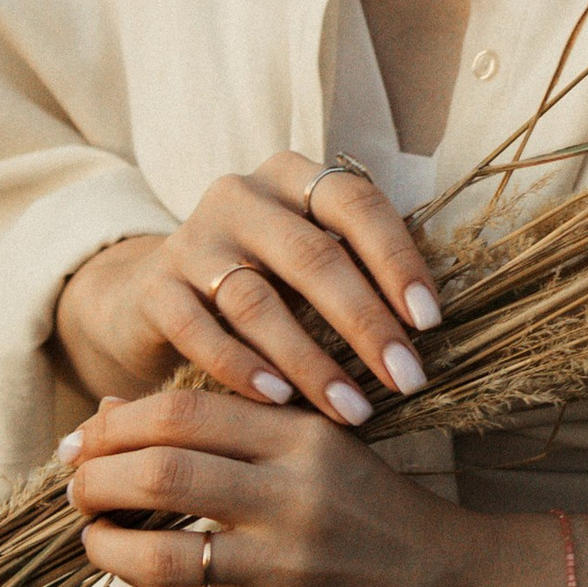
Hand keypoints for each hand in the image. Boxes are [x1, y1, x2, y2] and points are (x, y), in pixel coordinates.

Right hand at [51, 153, 442, 422]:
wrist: (154, 299)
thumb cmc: (264, 284)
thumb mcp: (310, 263)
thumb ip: (360, 271)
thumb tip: (433, 322)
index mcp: (293, 177)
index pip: (355, 202)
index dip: (396, 259)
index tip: (430, 321)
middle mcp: (240, 195)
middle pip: (312, 255)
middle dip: (365, 322)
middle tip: (406, 379)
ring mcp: (191, 239)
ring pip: (257, 300)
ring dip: (311, 361)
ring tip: (353, 409)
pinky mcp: (154, 287)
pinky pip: (199, 330)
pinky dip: (242, 368)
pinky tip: (279, 400)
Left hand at [61, 386, 552, 586]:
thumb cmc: (382, 516)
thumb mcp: (323, 449)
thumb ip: (234, 429)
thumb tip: (117, 414)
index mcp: (305, 433)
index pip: (184, 410)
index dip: (116, 423)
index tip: (83, 435)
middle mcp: (294, 489)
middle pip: (159, 465)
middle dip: (94, 472)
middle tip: (71, 478)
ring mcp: (287, 557)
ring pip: (160, 539)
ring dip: (101, 530)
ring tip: (87, 525)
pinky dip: (136, 574)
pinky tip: (123, 565)